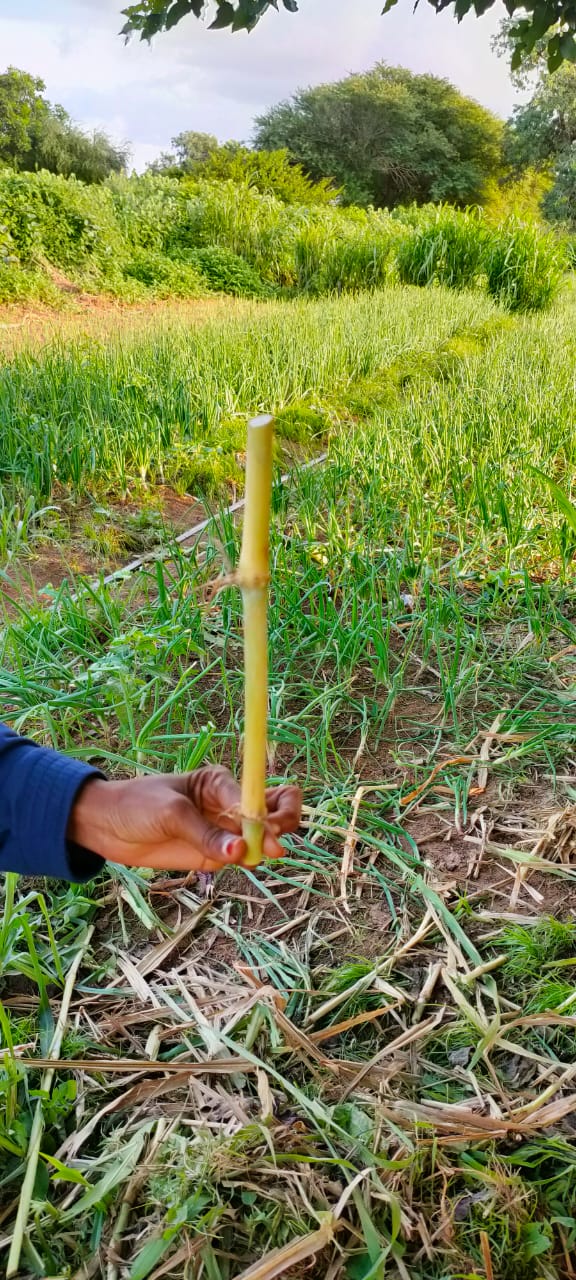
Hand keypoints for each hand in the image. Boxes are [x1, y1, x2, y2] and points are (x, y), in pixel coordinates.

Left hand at [67, 766, 301, 872]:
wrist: (106, 827)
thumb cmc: (137, 805)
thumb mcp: (170, 813)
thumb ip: (205, 834)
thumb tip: (240, 852)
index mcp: (220, 782)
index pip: (260, 794)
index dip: (267, 816)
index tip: (264, 836)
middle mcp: (229, 804)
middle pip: (276, 810)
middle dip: (281, 827)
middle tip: (271, 848)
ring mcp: (224, 830)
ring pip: (266, 835)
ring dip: (268, 846)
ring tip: (255, 858)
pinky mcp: (216, 854)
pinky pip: (245, 856)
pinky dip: (251, 860)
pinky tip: (243, 863)